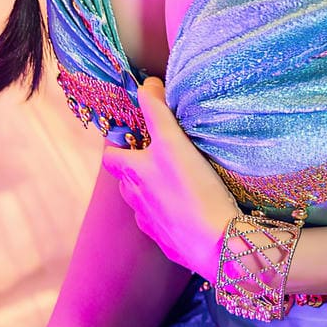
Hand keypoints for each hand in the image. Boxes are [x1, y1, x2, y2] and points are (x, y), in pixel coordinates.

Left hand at [100, 76, 238, 281]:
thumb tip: (147, 84)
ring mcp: (151, 223)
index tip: (131, 135)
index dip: (116, 144)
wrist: (216, 242)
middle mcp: (137, 198)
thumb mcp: (175, 143)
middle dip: (135, 169)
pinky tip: (184, 212)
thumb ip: (158, 112)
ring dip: (149, 192)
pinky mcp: (167, 241)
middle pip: (125, 181)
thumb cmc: (196, 189)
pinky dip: (166, 216)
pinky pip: (159, 225)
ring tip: (171, 183)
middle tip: (156, 156)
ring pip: (141, 203)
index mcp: (135, 174)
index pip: (110, 156)